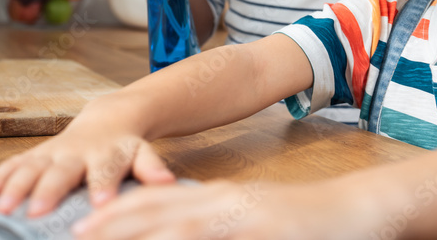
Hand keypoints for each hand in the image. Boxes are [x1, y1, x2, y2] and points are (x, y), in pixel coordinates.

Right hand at [0, 98, 174, 216]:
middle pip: (62, 171)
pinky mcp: (38, 154)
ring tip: (2, 208)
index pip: (105, 170)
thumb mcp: (143, 153)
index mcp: (107, 155)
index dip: (103, 185)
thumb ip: (152, 168)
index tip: (100, 202)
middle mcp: (77, 152)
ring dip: (16, 186)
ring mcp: (55, 152)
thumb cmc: (126, 146)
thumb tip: (166, 182)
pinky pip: (15, 163)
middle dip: (49, 190)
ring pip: (33, 167)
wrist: (109, 118)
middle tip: (36, 212)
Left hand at [70, 179, 376, 239]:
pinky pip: (213, 238)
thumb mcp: (255, 222)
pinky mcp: (263, 229)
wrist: (362, 209)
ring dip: (139, 235)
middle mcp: (225, 203)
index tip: (84, 228)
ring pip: (179, 227)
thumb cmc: (307, 222)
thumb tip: (184, 233)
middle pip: (158, 212)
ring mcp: (244, 216)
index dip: (120, 215)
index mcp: (221, 200)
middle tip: (74, 236)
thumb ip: (218, 229)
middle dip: (114, 225)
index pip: (159, 204)